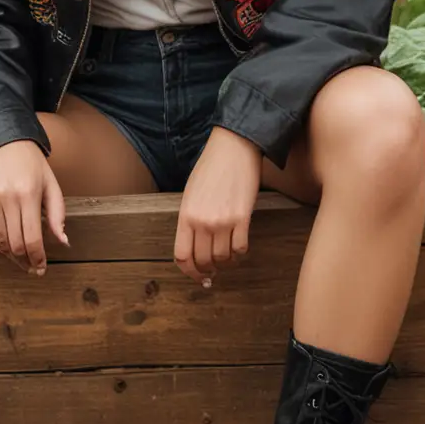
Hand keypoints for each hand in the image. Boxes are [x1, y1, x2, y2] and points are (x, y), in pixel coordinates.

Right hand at [0, 140, 67, 274]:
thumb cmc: (32, 166)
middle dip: (21, 259)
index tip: (40, 267)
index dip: (37, 258)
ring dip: (1, 252)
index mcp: (27, 194)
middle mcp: (4, 195)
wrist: (6, 140)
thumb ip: (57, 215)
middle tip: (27, 265)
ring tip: (12, 254)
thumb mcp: (51, 186)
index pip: (31, 238)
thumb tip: (63, 242)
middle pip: (10, 242)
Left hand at [175, 127, 261, 285]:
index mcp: (185, 215)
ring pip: (223, 257)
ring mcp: (223, 221)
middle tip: (213, 271)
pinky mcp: (243, 218)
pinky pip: (241, 248)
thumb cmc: (211, 168)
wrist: (233, 148)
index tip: (196, 275)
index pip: (182, 256)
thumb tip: (195, 244)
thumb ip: (190, 220)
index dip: (189, 271)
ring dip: (225, 262)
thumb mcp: (191, 194)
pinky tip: (239, 247)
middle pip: (203, 261)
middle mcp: (202, 222)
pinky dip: (240, 253)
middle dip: (207, 271)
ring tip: (227, 258)